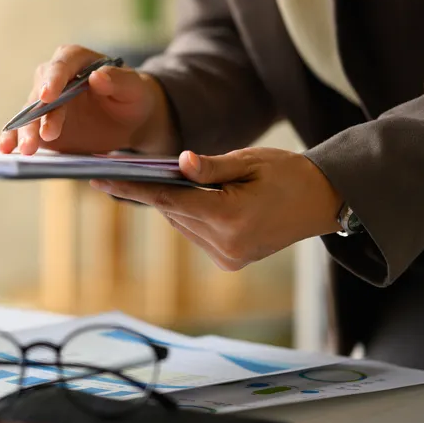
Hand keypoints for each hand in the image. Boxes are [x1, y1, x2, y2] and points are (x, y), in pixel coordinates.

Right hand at [0, 45, 176, 155]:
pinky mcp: (39, 124)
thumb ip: (119, 81)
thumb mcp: (134, 89)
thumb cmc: (132, 97)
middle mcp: (54, 78)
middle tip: (42, 136)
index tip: (49, 96)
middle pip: (41, 92)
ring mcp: (44, 103)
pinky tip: (6, 149)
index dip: (54, 79)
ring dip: (23, 131)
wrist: (127, 121)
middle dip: (38, 115)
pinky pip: (23, 130)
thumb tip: (97, 77)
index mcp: (76, 60)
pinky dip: (14, 139)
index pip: (62, 64)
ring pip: (29, 114)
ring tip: (23, 149)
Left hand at [89, 148, 344, 270]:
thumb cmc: (288, 173)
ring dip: (173, 204)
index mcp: (229, 217)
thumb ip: (210, 167)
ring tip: (165, 179)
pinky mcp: (231, 261)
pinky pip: (196, 233)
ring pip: (181, 224)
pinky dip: (190, 216)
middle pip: (172, 212)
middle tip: (125, 169)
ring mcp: (229, 257)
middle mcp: (226, 244)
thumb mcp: (249, 161)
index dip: (131, 188)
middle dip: (151, 190)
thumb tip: (177, 164)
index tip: (99, 179)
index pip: (166, 200)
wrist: (324, 201)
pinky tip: (196, 199)